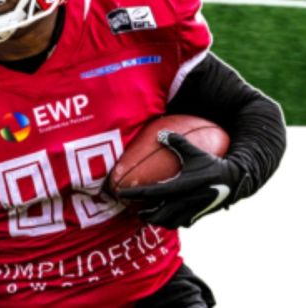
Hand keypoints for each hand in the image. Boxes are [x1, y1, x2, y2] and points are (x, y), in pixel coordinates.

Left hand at [118, 131, 249, 228]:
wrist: (236, 181)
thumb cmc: (213, 164)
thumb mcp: (195, 152)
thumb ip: (178, 142)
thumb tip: (161, 133)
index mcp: (182, 186)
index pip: (152, 192)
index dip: (135, 193)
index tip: (121, 192)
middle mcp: (186, 201)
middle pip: (158, 214)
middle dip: (144, 214)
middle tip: (132, 209)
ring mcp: (192, 211)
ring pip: (169, 222)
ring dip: (156, 220)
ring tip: (146, 215)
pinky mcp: (198, 216)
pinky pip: (180, 223)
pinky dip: (170, 222)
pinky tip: (165, 216)